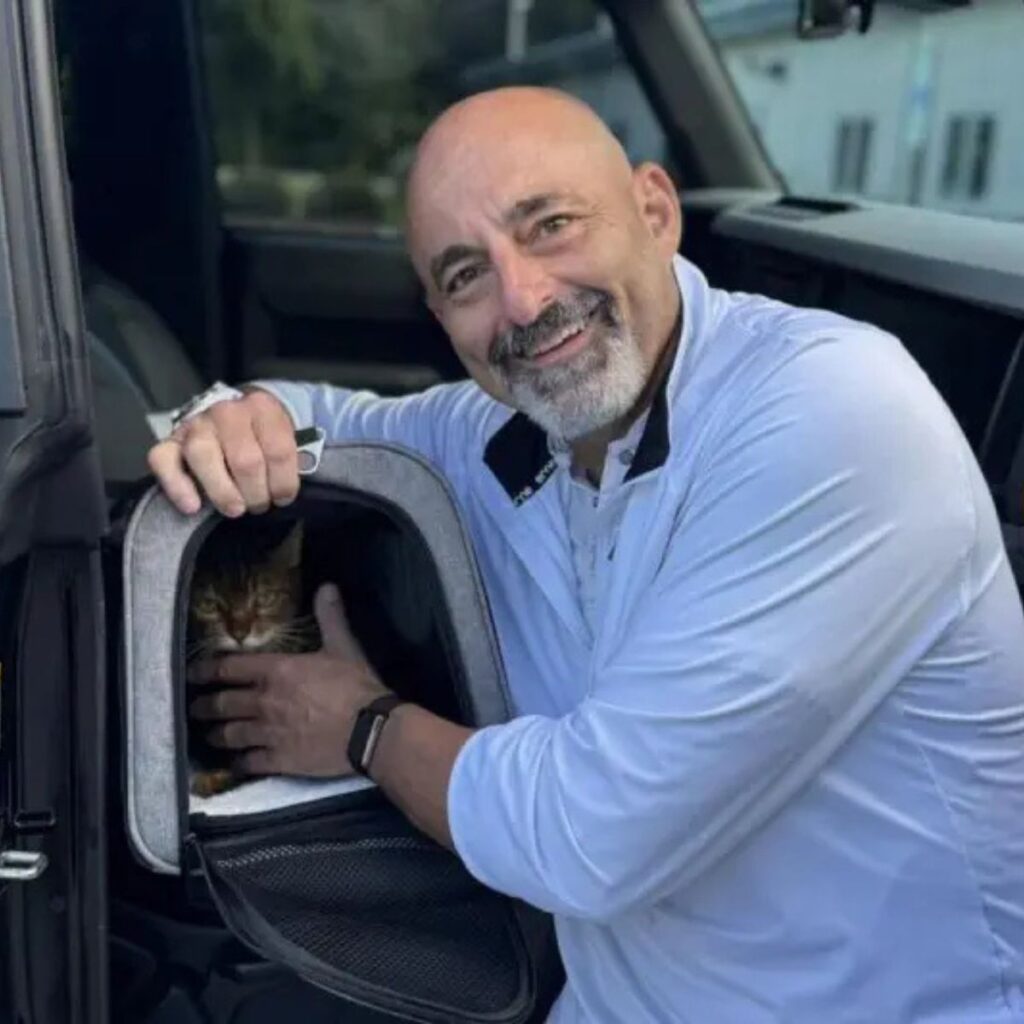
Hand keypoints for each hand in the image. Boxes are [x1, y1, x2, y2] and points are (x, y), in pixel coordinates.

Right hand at [148, 389, 298, 516]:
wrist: (236, 418)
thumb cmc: (262, 438)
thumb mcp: (283, 440)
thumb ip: (285, 461)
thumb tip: (283, 493)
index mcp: (262, 408)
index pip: (279, 451)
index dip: (284, 484)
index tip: (282, 499)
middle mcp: (227, 411)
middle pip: (245, 460)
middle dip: (256, 493)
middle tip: (258, 505)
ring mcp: (196, 424)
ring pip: (204, 456)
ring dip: (224, 492)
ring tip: (236, 509)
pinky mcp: (170, 440)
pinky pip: (163, 461)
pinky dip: (177, 486)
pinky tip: (193, 506)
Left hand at [188, 583, 390, 777]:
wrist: (370, 731)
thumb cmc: (356, 686)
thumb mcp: (344, 646)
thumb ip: (330, 617)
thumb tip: (327, 587)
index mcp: (277, 671)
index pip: (230, 668)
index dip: (206, 669)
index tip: (193, 673)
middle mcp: (264, 702)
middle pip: (223, 704)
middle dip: (204, 706)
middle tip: (194, 708)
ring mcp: (269, 733)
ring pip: (230, 735)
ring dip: (216, 735)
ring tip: (209, 736)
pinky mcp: (279, 760)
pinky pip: (249, 763)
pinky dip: (239, 763)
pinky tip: (236, 764)